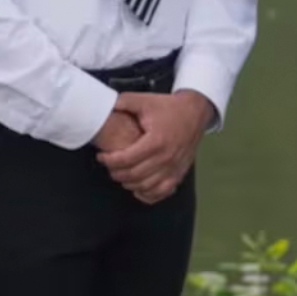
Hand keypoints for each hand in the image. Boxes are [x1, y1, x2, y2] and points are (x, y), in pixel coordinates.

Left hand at [98, 91, 213, 203]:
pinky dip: (148, 194)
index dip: (110, 161)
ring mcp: (174, 168)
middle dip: (116, 173)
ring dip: (129, 184)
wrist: (195, 112)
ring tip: (121, 174)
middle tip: (109, 166)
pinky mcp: (179, 173)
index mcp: (156, 141)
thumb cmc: (168, 107)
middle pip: (134, 176)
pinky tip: (138, 189)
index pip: (126, 159)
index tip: (101, 156)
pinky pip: (162, 192)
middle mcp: (166, 158)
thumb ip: (124, 102)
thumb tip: (107, 107)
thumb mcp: (145, 100)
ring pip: (146, 186)